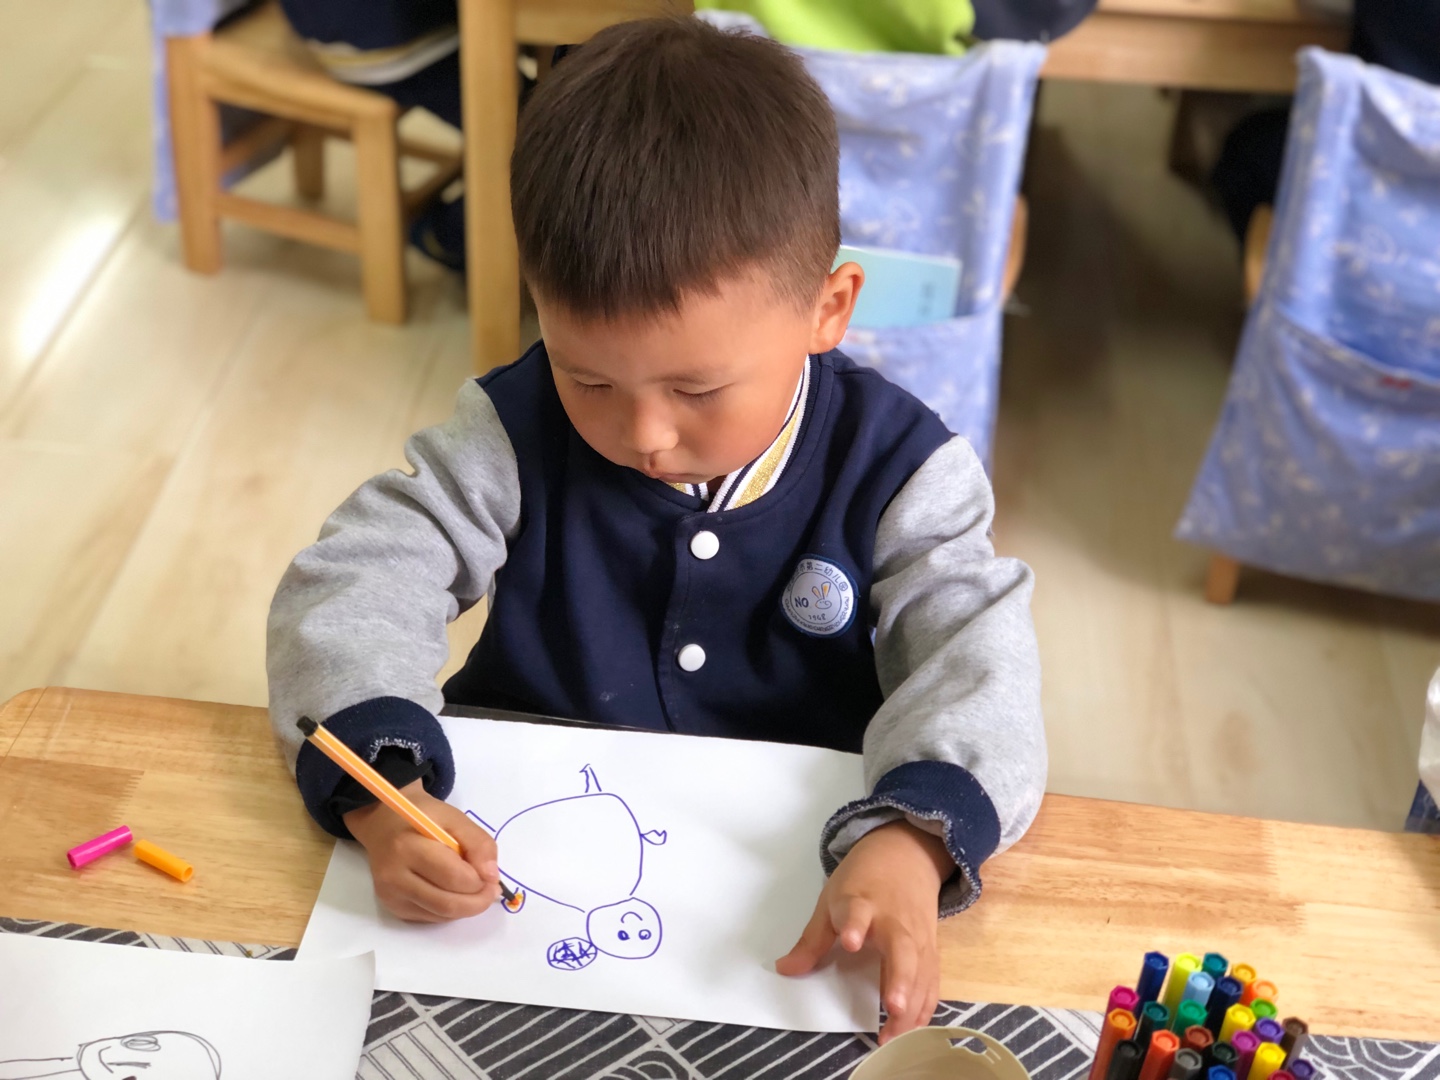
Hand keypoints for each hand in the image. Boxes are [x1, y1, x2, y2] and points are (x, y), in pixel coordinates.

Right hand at [344, 781, 501, 922]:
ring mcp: (391, 896)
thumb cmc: (423, 817)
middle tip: (491, 889)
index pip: (452, 877)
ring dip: (466, 907)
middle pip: (447, 904)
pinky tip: (454, 892)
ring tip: (476, 889)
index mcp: (407, 847)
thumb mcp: (455, 818)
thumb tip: (491, 876)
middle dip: (478, 901)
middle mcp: (394, 877)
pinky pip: (432, 917)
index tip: (492, 874)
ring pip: (441, 915)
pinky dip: (451, 910)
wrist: (384, 824)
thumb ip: (478, 843)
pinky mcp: (393, 908)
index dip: (480, 880)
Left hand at [776, 820, 952, 1043]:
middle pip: (903, 950)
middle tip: (892, 1006)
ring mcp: (918, 936)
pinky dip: (924, 1006)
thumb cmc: (863, 880)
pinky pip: (931, 980)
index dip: (853, 926)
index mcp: (863, 903)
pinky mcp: (932, 949)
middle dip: (900, 979)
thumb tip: (785, 970)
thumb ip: (812, 940)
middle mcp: (895, 921)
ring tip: (893, 1034)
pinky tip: (911, 1029)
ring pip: (921, 972)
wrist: (906, 854)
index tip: (850, 941)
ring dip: (911, 1004)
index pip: (857, 913)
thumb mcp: (831, 900)